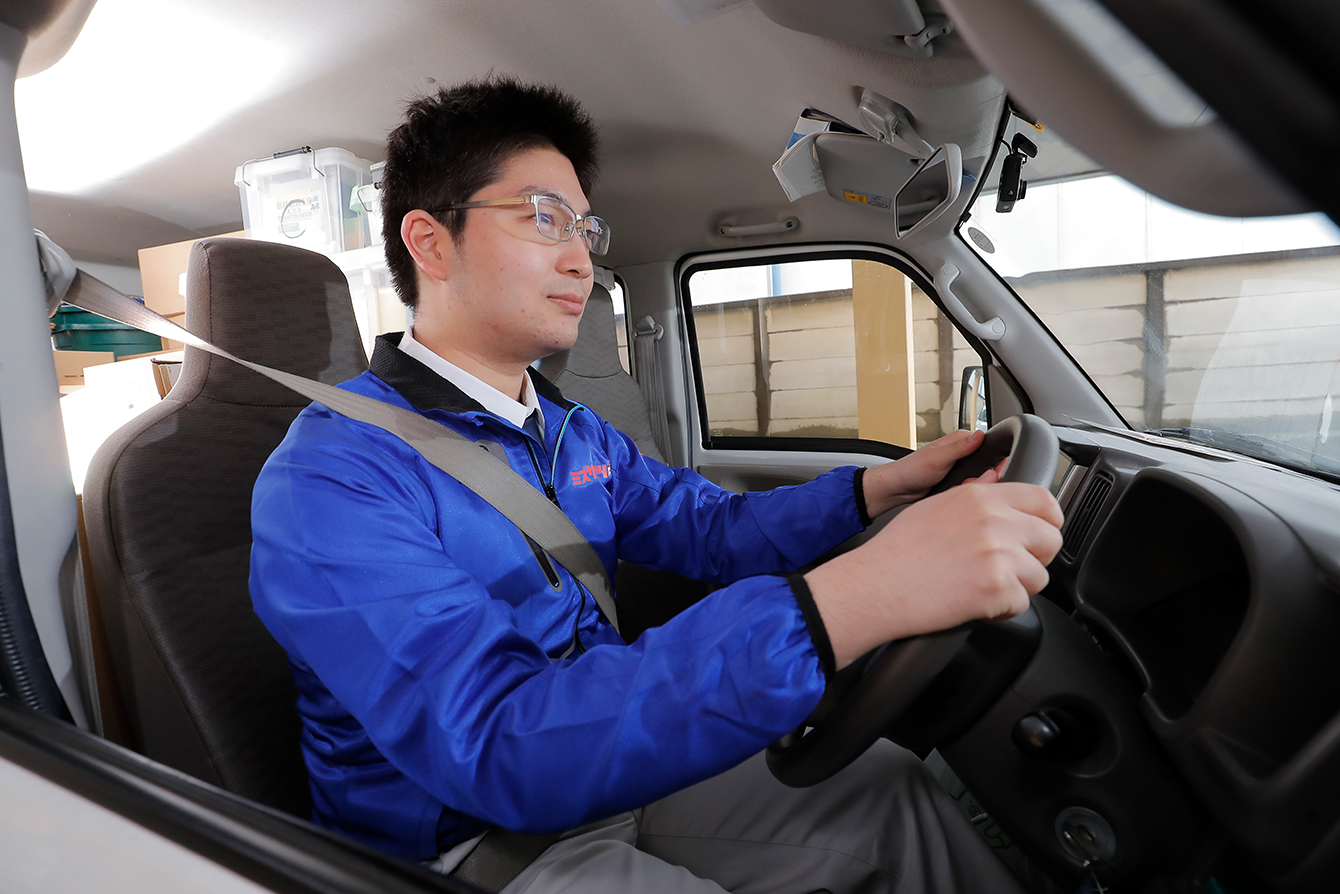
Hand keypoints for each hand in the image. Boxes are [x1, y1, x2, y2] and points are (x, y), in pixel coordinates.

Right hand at [805, 482, 1063, 668]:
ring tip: (980, 587)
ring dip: (1017, 587)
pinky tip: (972, 602)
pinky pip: (1022, 604)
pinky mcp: (997, 588)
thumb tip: (1004, 498)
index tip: (1038, 534)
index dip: (1047, 521)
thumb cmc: (895, 553)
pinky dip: (1001, 610)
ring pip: (1039, 575)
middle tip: (1007, 569)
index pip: (1043, 499)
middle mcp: (993, 520)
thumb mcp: (936, 507)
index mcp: (979, 497)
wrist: (873, 587)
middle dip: (1035, 558)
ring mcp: (998, 554)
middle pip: (1051, 538)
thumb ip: (976, 501)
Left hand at [861, 429, 998, 517]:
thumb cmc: (911, 470)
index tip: (986, 472)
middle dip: (980, 477)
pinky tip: (955, 492)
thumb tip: (979, 435)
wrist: (899, 488)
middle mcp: (962, 450)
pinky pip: (971, 486)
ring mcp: (960, 465)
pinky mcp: (957, 478)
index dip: (991, 462)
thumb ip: (959, 448)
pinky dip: (965, 491)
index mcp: (960, 439)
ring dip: (972, 486)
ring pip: (980, 477)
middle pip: (987, 465)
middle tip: (965, 482)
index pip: (989, 446)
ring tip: (957, 487)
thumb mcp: (937, 458)